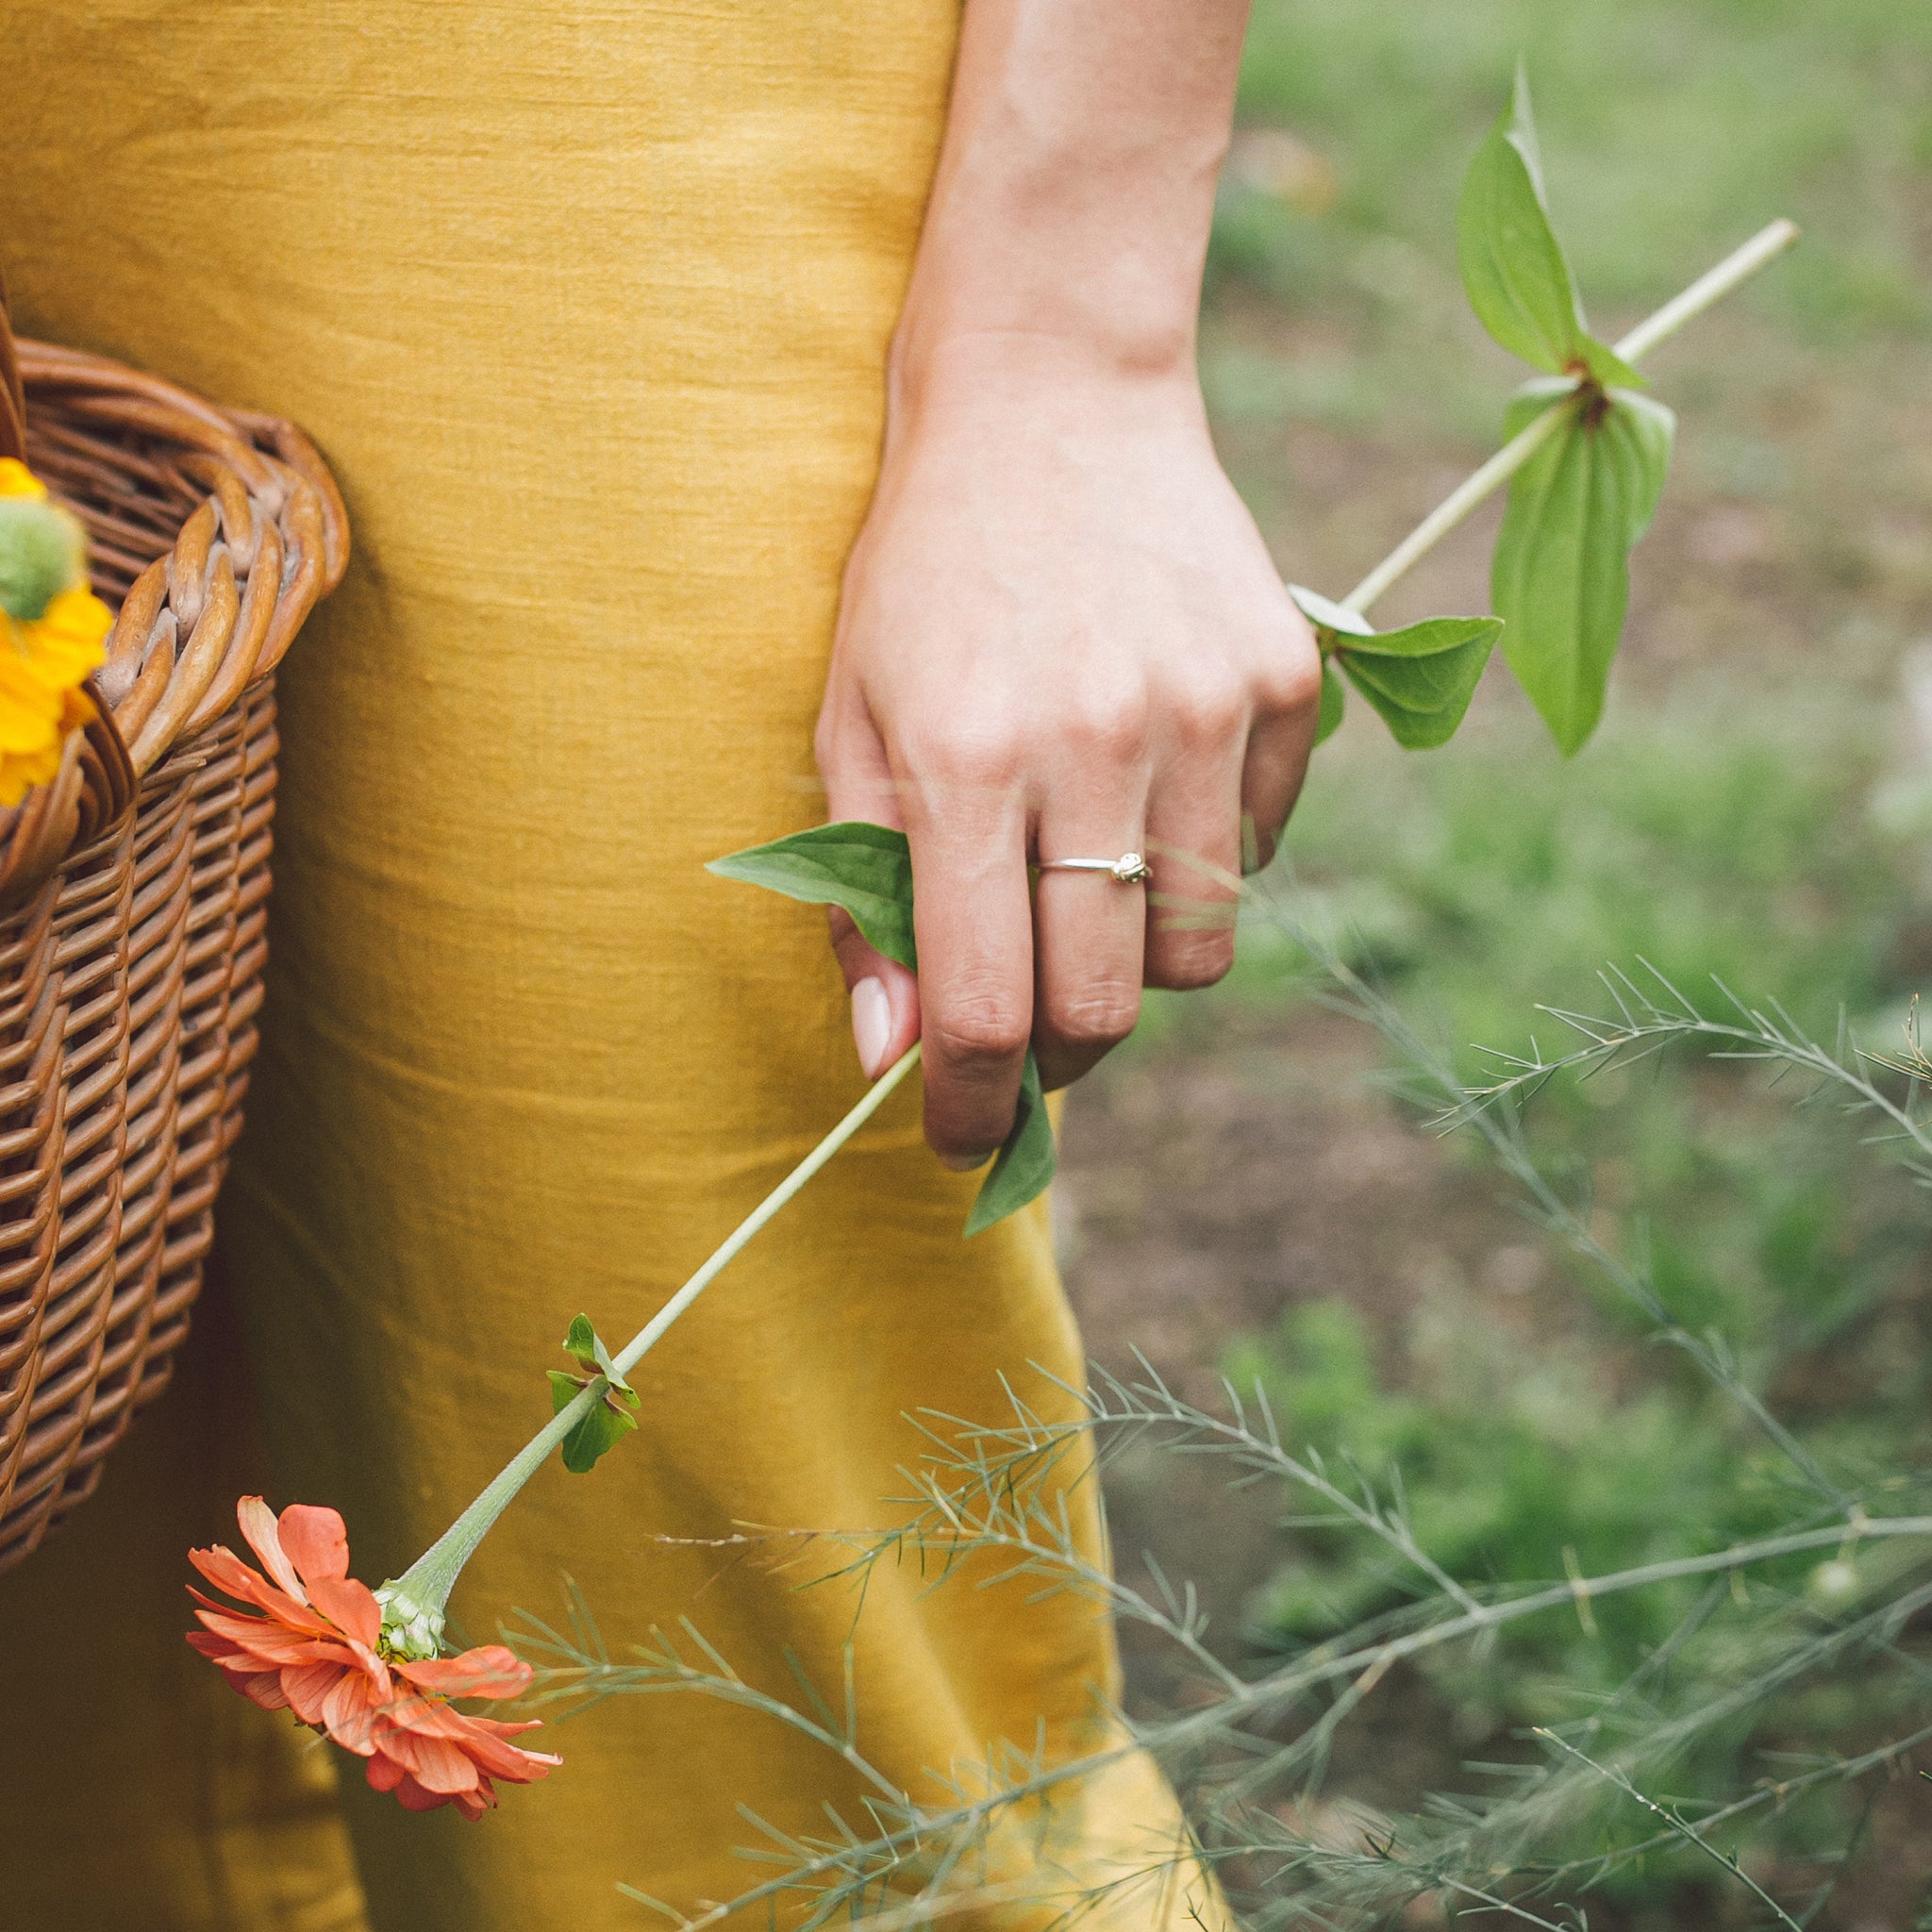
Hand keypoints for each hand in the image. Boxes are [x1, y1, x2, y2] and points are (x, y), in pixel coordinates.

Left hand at [815, 335, 1320, 1166]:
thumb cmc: (927, 571)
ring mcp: (1206, 714)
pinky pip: (1257, 853)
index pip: (984, 1006)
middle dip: (1058, 1055)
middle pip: (1109, 1006)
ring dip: (1134, 960)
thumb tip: (889, 1053)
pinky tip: (1147, 787)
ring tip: (1086, 889)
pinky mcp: (1283, 683)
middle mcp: (1098, 745)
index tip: (958, 1134)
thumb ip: (866, 895)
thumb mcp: (850, 717)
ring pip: (1197, 949)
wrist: (1050, 396)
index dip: (968, 1102)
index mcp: (968, 761)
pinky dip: (1201, 863)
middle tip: (1026, 1028)